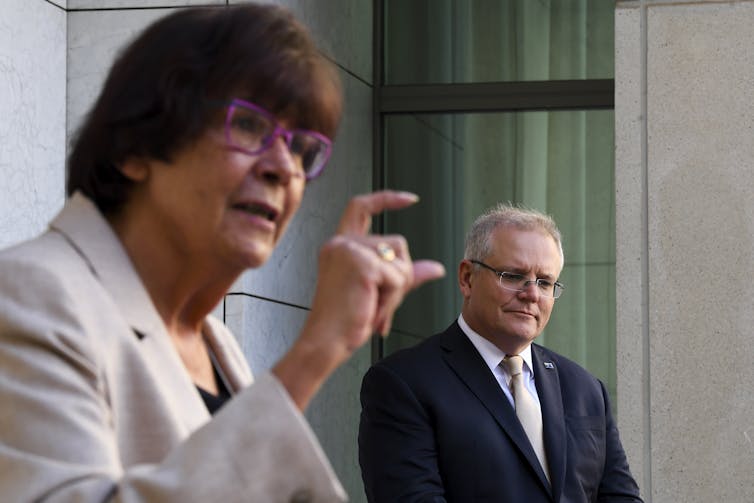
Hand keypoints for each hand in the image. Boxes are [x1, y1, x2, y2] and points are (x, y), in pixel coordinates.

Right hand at [330, 190, 445, 338]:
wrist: (326, 342)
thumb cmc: (346, 322)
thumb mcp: (380, 292)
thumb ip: (405, 275)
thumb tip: (436, 268)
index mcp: (340, 246)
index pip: (362, 207)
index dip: (387, 199)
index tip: (411, 199)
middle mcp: (342, 243)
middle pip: (397, 245)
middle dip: (400, 276)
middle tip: (379, 305)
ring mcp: (350, 250)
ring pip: (401, 262)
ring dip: (396, 290)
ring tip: (373, 307)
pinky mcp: (361, 263)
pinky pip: (398, 277)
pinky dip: (392, 298)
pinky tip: (373, 309)